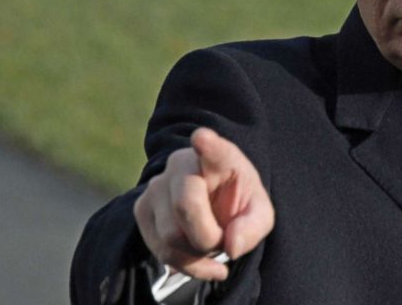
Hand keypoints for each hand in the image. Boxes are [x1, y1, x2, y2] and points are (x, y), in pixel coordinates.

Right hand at [133, 128, 274, 279]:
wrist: (212, 208)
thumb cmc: (237, 206)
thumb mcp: (259, 215)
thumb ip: (253, 227)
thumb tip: (232, 246)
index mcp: (220, 157)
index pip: (214, 149)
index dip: (208, 145)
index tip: (202, 138)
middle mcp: (182, 164)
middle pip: (186, 206)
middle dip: (208, 237)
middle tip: (222, 239)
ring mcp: (157, 185)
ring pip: (171, 235)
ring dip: (197, 253)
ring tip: (210, 241)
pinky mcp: (142, 209)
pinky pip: (161, 250)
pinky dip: (185, 264)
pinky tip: (200, 259)